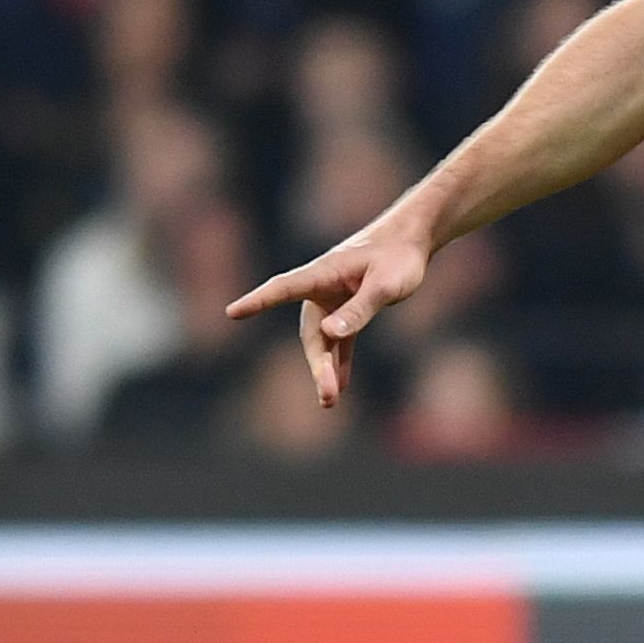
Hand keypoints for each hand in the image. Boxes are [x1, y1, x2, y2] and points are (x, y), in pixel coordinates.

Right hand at [228, 221, 431, 409]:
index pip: (282, 288)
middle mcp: (322, 289)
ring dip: (326, 369)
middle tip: (327, 396)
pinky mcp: (349, 311)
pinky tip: (340, 386)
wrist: (412, 241)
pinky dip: (339, 362)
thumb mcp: (384, 285)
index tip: (232, 312)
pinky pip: (339, 341)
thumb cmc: (398, 257)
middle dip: (317, 365)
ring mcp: (334, 302)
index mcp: (323, 274)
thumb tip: (328, 333)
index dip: (258, 301)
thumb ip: (359, 309)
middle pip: (312, 333)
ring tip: (330, 401)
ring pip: (324, 341)